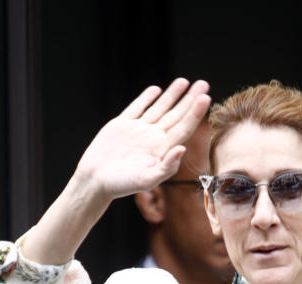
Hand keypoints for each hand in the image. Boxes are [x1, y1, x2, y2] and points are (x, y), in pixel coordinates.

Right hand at [22, 80, 210, 263]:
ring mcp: (139, 130)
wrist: (95, 180)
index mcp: (162, 150)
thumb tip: (182, 149)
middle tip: (204, 83)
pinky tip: (156, 89)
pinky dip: (147, 98)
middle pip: (176, 115)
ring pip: (160, 108)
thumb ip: (166, 167)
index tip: (206, 98)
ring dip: (172, 95)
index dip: (195, 113)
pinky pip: (138, 107)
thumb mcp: (146, 180)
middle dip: (190, 99)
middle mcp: (153, 139)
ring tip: (184, 81)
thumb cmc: (122, 185)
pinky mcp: (122, 125)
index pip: (183, 128)